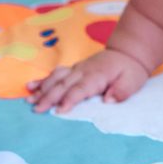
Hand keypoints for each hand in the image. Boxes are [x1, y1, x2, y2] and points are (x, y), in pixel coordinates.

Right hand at [26, 49, 149, 113]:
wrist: (128, 52)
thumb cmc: (131, 70)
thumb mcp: (133, 80)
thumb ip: (122, 90)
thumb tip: (108, 100)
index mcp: (97, 75)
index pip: (81, 88)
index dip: (70, 99)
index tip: (60, 111)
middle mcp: (83, 71)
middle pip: (63, 84)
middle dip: (49, 97)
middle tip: (37, 110)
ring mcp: (76, 69)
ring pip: (56, 78)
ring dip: (42, 89)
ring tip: (29, 100)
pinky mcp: (73, 69)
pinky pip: (55, 73)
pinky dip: (42, 80)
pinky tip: (30, 86)